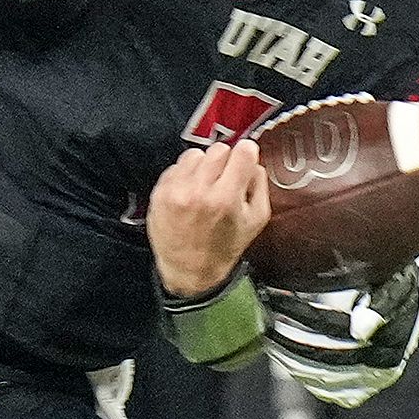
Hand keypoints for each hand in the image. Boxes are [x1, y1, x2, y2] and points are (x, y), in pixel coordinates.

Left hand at [147, 139, 270, 299]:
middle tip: (225, 180)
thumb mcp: (256, 220)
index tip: (245, 161)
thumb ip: (259, 185)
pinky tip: (190, 192)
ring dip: (203, 166)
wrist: (188, 269)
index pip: (242, 151)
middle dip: (226, 161)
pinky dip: (185, 175)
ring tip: (205, 186)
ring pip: (195, 154)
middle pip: (219, 149)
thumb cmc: (224, 246)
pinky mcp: (159, 192)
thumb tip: (253, 160)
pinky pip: (176, 166)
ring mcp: (176, 191)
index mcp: (226, 198)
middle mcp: (199, 191)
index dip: (247, 154)